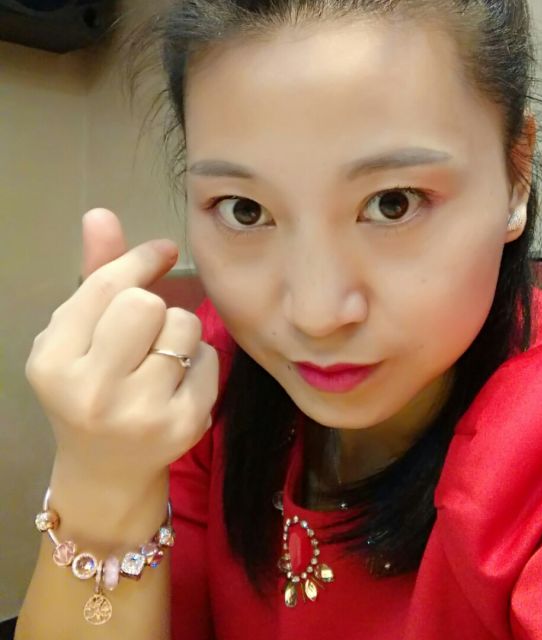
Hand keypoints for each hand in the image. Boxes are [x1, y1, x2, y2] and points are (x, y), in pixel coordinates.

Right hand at [25, 208, 218, 487]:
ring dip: (179, 332)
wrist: (107, 469)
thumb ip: (93, 276)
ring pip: (184, 326)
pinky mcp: (184, 426)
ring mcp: (140, 413)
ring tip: (161, 359)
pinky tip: (178, 384)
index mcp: (52, 363)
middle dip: (153, 307)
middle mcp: (91, 391)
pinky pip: (211, 358)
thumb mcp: (77, 337)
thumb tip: (101, 214)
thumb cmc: (90, 390)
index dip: (139, 259)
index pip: (105, 287)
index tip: (162, 250)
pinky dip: (200, 360)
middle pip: (146, 304)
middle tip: (145, 332)